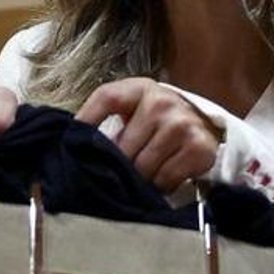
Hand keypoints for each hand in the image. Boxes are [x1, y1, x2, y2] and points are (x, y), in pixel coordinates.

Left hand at [76, 78, 220, 192]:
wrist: (201, 126)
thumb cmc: (155, 122)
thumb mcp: (132, 111)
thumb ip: (106, 122)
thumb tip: (72, 146)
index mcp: (140, 88)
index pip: (107, 98)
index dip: (87, 119)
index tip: (72, 142)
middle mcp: (162, 101)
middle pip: (123, 146)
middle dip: (119, 164)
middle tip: (122, 168)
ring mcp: (182, 123)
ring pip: (143, 166)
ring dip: (140, 177)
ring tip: (143, 172)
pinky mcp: (199, 147)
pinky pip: (165, 178)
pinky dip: (160, 185)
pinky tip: (162, 176)